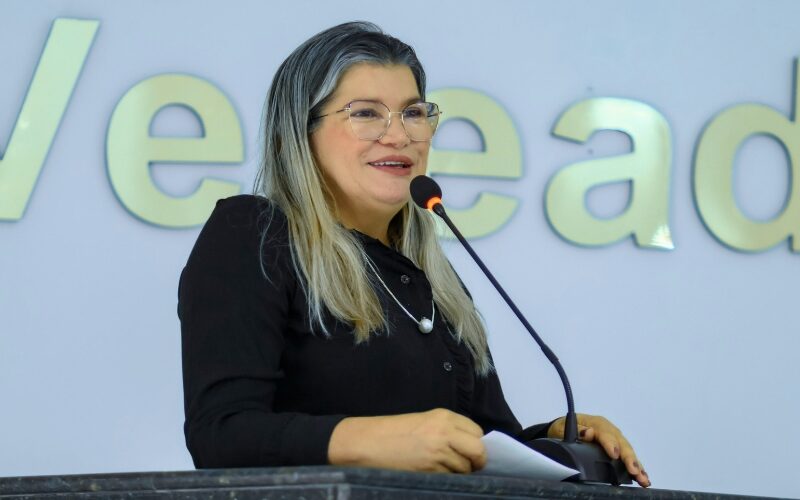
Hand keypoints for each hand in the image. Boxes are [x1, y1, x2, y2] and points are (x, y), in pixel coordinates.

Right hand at [328, 408, 486, 472]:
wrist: (368, 443)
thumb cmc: (393, 432)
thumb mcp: (424, 421)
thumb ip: (449, 430)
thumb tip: (471, 447)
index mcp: (444, 416)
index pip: (477, 432)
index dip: (477, 443)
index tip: (472, 450)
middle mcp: (444, 432)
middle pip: (478, 450)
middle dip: (478, 460)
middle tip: (471, 465)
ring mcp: (438, 452)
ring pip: (465, 468)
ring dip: (461, 471)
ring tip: (444, 468)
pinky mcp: (430, 470)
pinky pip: (450, 477)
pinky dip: (448, 478)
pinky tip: (435, 472)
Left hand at [547, 413, 650, 486]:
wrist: (563, 427)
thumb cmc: (563, 428)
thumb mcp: (562, 428)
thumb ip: (575, 430)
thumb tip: (588, 433)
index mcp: (596, 423)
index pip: (605, 433)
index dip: (610, 444)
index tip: (614, 454)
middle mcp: (609, 430)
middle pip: (621, 443)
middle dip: (629, 458)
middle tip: (634, 470)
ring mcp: (615, 438)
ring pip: (628, 451)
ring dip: (636, 465)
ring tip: (643, 478)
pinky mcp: (617, 446)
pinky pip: (628, 456)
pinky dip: (637, 466)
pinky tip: (643, 476)